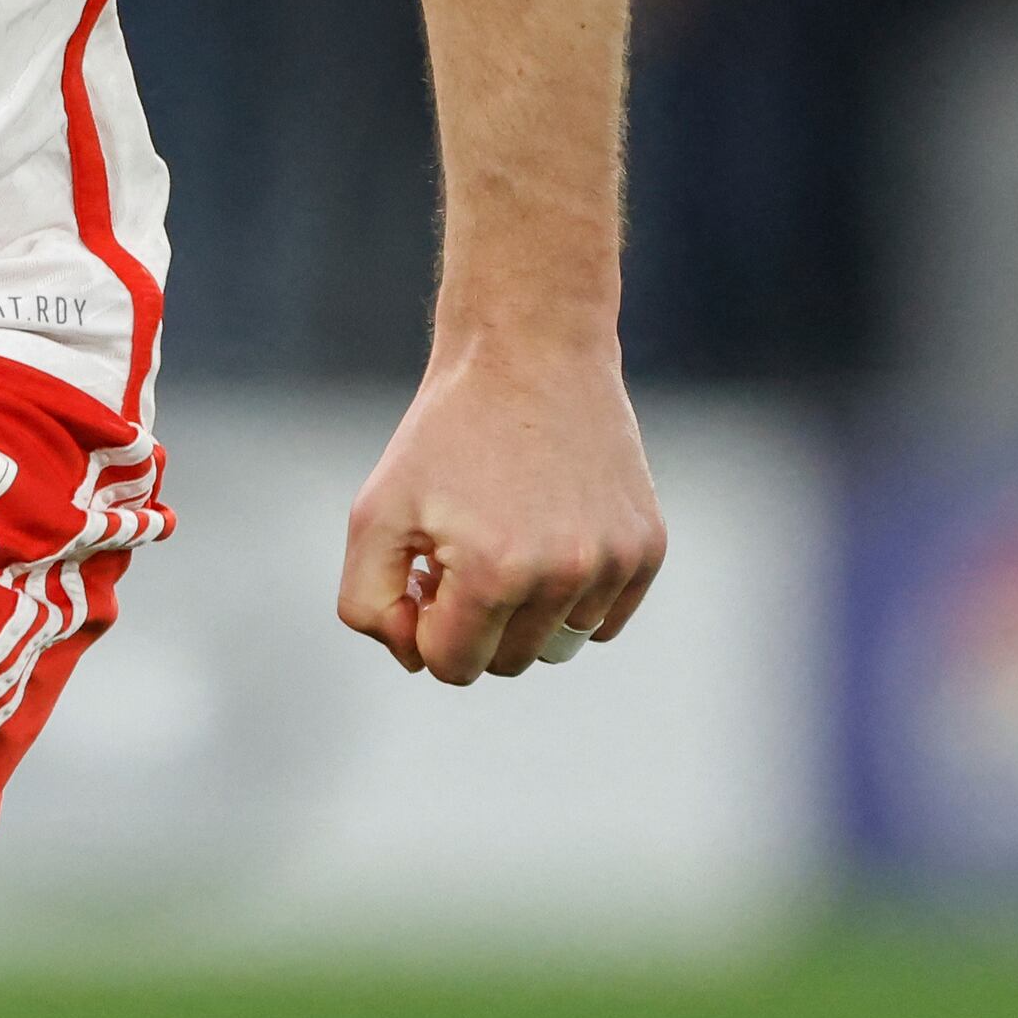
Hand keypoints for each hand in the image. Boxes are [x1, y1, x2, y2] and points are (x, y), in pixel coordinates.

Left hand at [334, 335, 663, 683]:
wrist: (531, 351)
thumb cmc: (444, 435)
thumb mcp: (374, 511)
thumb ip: (369, 602)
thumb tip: (417, 657)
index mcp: (494, 575)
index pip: (453, 667)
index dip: (425, 627)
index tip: (424, 573)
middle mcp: (564, 578)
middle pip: (508, 663)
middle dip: (474, 622)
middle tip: (461, 552)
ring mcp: (614, 564)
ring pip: (559, 645)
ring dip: (526, 611)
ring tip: (506, 538)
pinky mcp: (648, 548)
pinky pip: (603, 620)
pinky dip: (571, 597)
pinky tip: (550, 533)